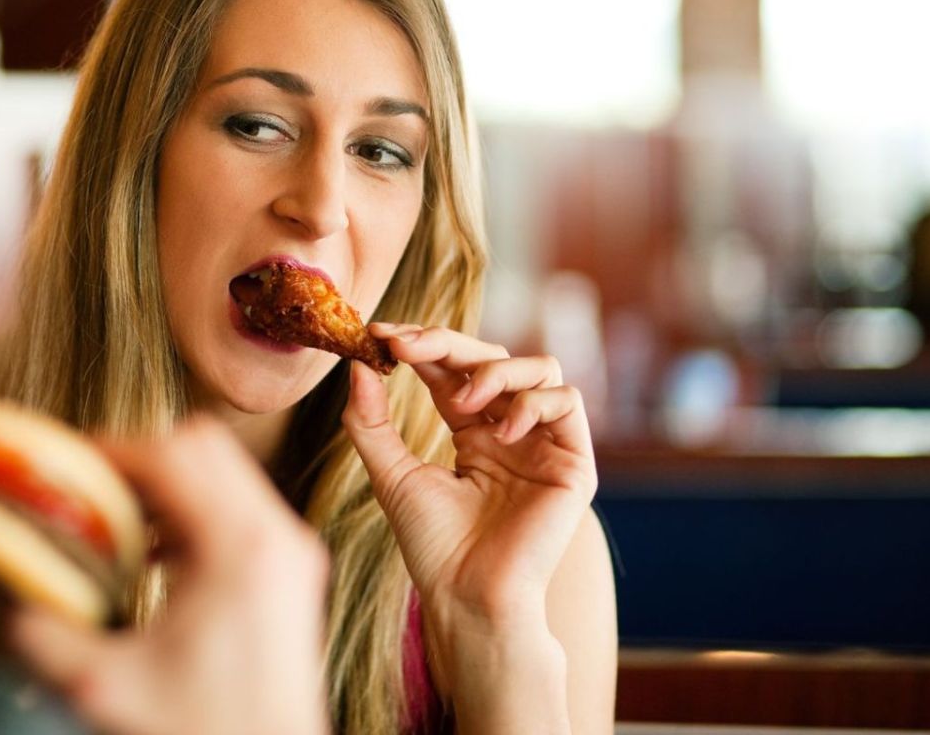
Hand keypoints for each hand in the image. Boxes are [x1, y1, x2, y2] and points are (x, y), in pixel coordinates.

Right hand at [8, 419, 330, 734]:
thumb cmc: (204, 734)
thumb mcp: (105, 688)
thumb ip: (42, 636)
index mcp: (240, 549)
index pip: (169, 456)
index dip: (108, 452)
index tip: (63, 469)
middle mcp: (276, 536)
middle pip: (201, 445)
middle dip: (136, 457)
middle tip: (85, 489)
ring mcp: (290, 550)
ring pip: (221, 468)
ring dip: (163, 481)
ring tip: (109, 519)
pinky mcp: (290, 570)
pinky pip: (236, 505)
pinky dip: (189, 509)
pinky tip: (147, 553)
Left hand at [343, 326, 595, 662]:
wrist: (468, 596)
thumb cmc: (431, 546)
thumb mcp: (390, 474)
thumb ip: (371, 422)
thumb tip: (356, 367)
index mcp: (470, 432)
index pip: (450, 370)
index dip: (420, 345)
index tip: (380, 334)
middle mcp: (509, 430)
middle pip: (490, 357)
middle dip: (446, 343)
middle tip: (406, 346)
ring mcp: (542, 444)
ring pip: (537, 367)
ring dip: (495, 370)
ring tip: (463, 401)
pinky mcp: (573, 462)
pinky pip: (567, 401)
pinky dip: (533, 403)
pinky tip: (500, 432)